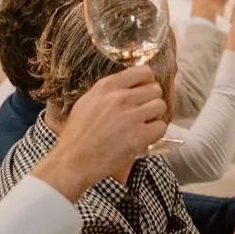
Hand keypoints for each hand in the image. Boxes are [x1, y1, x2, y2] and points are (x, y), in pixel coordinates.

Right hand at [37, 65, 168, 195]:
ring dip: (154, 116)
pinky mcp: (139, 136)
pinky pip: (161, 126)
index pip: (143, 72)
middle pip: (155, 89)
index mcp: (106, 87)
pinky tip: (143, 137)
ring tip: (142, 125)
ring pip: (160, 106)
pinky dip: (155, 133)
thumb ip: (110, 92)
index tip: (144, 91)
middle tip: (142, 112)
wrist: (73, 161)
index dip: (147, 82)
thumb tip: (132, 86)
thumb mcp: (87, 102)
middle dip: (151, 101)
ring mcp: (131, 116)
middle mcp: (120, 98)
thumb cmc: (78, 136)